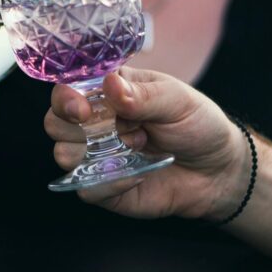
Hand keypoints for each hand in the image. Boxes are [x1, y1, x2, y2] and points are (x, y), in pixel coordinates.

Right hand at [44, 67, 247, 219]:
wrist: (218, 170)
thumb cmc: (197, 125)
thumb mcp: (177, 101)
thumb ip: (142, 94)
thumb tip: (110, 84)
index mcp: (107, 91)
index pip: (67, 88)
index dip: (66, 98)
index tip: (83, 109)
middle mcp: (94, 122)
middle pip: (54, 122)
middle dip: (74, 127)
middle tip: (116, 128)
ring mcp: (95, 156)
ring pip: (63, 154)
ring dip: (98, 152)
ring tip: (138, 145)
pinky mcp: (102, 187)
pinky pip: (86, 188)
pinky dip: (110, 183)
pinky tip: (137, 174)